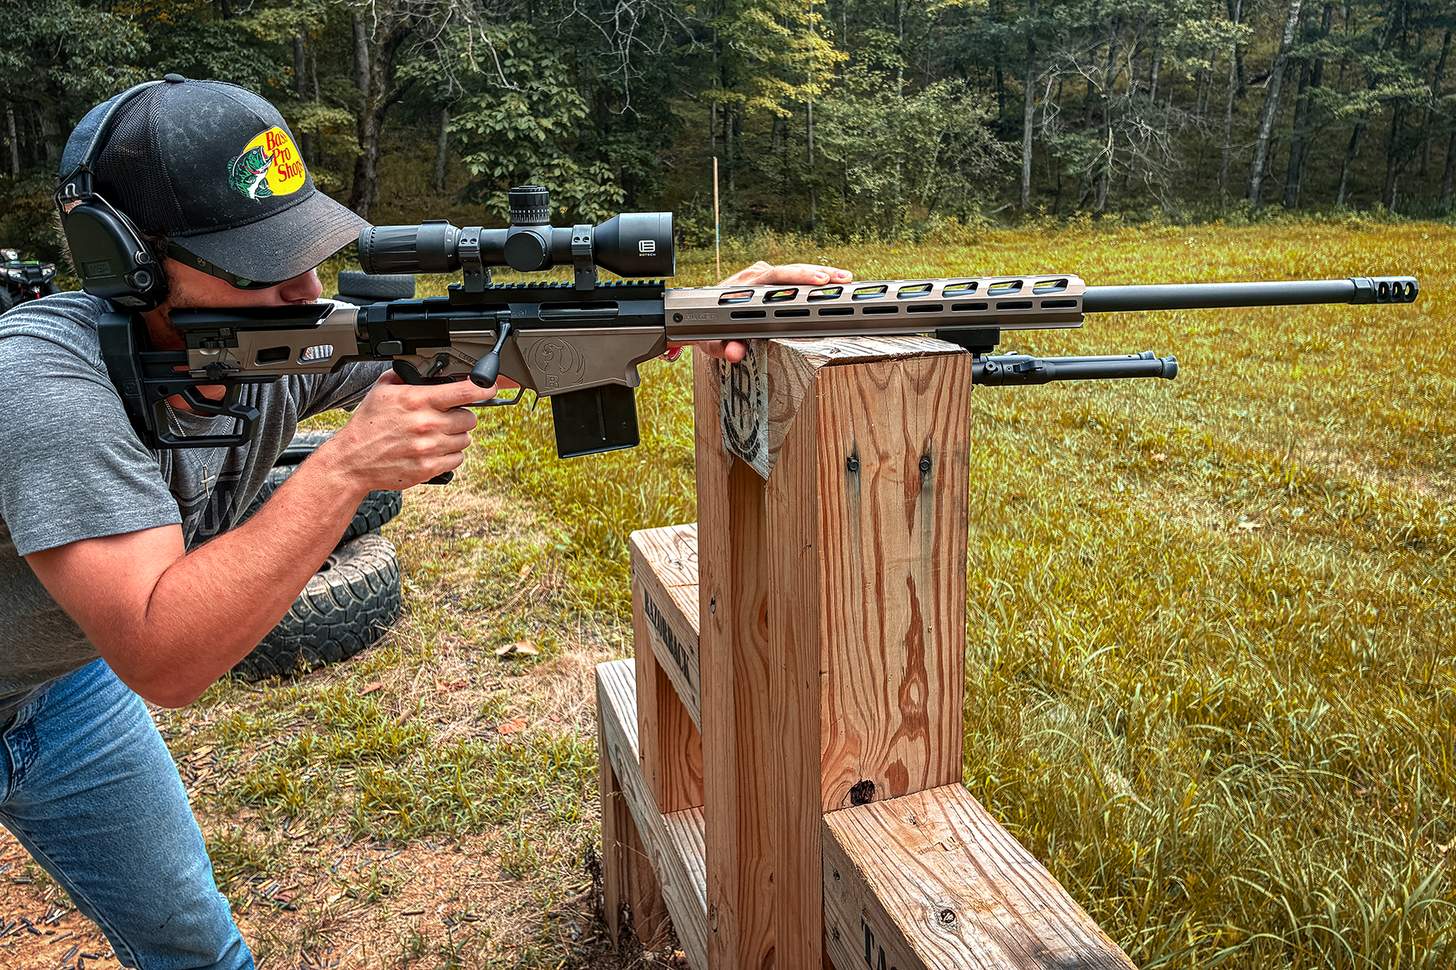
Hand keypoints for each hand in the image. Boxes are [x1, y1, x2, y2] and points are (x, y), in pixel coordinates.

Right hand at [319, 371, 488, 490]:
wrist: (353, 460)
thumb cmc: (368, 424)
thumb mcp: (382, 391)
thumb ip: (406, 376)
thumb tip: (426, 369)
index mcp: (418, 401)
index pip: (464, 392)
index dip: (483, 388)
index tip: (490, 387)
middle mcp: (427, 424)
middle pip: (469, 419)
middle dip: (460, 417)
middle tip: (445, 418)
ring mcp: (430, 448)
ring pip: (464, 440)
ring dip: (455, 437)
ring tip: (435, 435)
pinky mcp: (429, 468)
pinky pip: (457, 459)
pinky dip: (450, 455)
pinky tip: (434, 450)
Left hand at [666, 261, 854, 364]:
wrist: (697, 318)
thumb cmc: (707, 329)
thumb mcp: (712, 343)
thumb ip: (724, 348)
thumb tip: (736, 352)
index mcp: (741, 288)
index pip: (772, 278)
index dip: (796, 278)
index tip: (815, 283)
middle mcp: (752, 278)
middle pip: (788, 271)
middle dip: (816, 274)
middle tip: (839, 280)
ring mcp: (760, 276)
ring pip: (793, 271)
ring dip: (820, 274)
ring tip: (845, 280)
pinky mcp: (768, 280)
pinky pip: (792, 277)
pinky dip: (813, 279)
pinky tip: (832, 284)